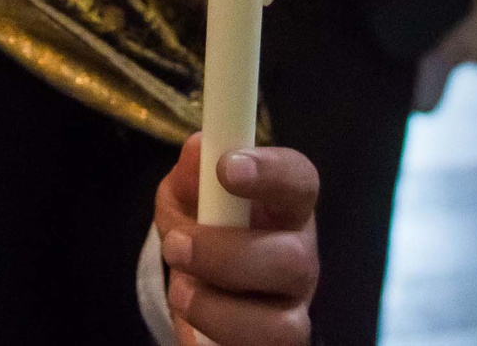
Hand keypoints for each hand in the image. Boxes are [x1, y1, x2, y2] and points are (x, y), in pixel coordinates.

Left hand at [154, 136, 319, 345]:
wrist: (195, 294)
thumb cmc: (200, 233)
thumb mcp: (185, 199)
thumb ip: (190, 176)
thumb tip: (198, 149)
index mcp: (285, 210)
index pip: (301, 182)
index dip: (271, 172)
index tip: (225, 167)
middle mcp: (299, 261)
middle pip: (295, 261)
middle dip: (228, 255)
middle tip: (176, 246)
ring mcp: (291, 314)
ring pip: (284, 328)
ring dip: (220, 311)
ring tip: (181, 293)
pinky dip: (214, 343)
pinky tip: (194, 332)